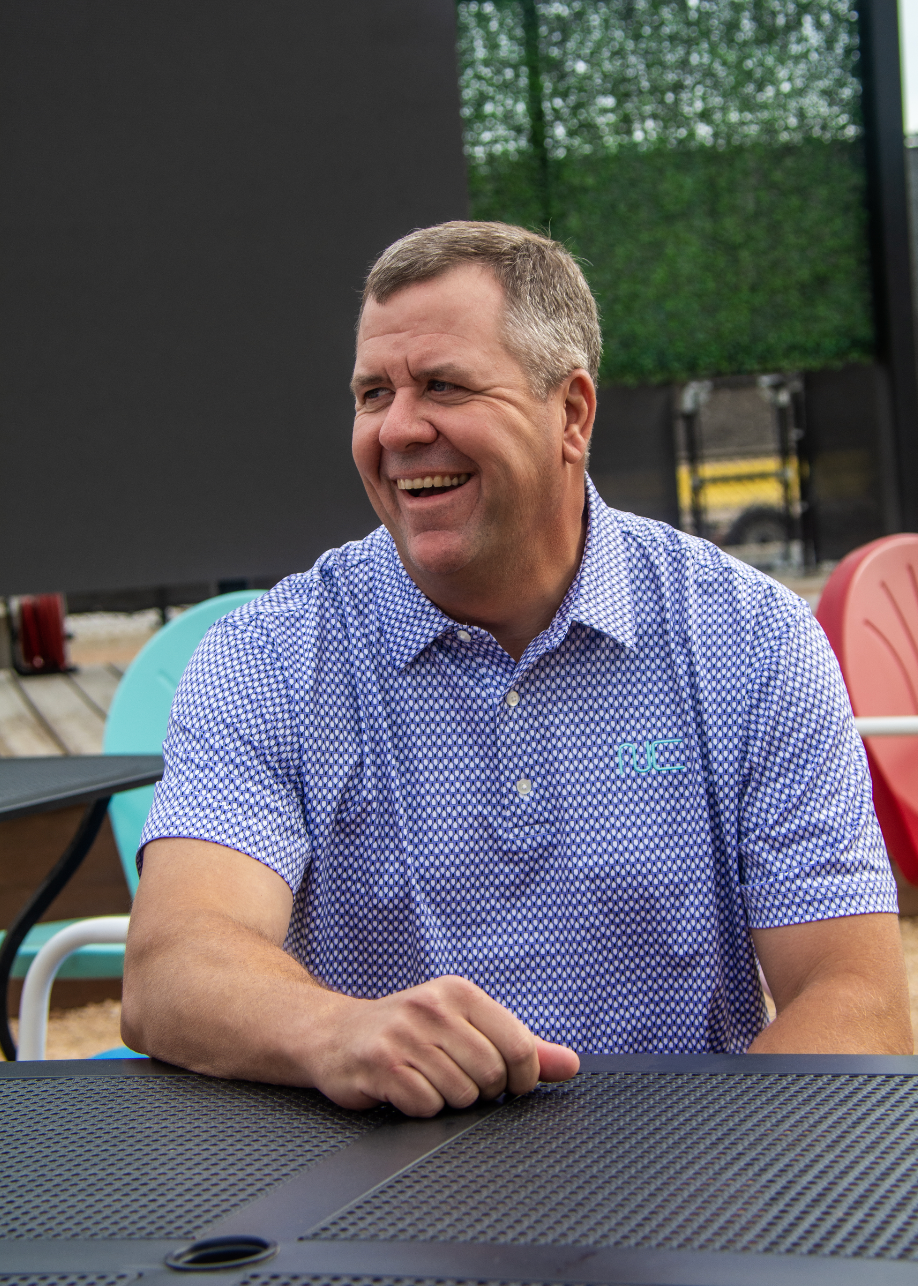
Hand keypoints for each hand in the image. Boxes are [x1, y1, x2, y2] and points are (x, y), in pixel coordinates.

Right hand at [307, 974, 579, 1115]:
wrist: (333, 1034)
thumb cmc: (408, 1032)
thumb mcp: (466, 1026)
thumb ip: (522, 1046)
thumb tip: (570, 1065)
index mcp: (460, 993)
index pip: (518, 1045)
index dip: (522, 1077)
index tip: (507, 1083)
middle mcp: (433, 1008)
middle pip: (491, 1074)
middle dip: (482, 1091)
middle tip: (457, 1080)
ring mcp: (404, 1036)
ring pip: (460, 1094)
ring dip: (449, 1100)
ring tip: (427, 1080)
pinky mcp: (380, 1065)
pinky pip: (426, 1106)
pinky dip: (421, 1108)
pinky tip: (404, 1090)